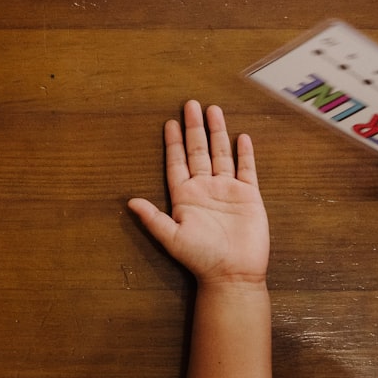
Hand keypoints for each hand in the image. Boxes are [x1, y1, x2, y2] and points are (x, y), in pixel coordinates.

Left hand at [128, 100, 269, 285]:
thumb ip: (152, 218)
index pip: (178, 162)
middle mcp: (205, 188)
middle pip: (198, 151)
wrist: (233, 274)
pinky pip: (246, 169)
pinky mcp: (248, 196)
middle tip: (190, 104)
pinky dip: (244, 153)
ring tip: (213, 110)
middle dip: (194, 128)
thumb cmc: (200, 258)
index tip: (169, 123)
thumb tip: (129, 201)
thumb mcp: (172, 237)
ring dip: (217, 133)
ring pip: (221, 154)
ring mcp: (227, 190)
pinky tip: (241, 137)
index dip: (174, 143)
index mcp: (185, 196)